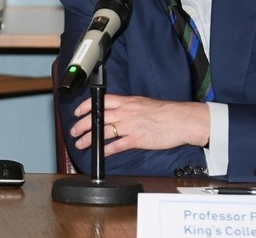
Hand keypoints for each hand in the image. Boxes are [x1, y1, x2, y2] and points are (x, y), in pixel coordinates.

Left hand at [69, 94, 209, 155]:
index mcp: (126, 101)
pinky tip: (99, 153)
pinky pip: (116, 145)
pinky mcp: (136, 139)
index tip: (77, 112)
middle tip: (74, 131)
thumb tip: (116, 111)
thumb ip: (127, 106)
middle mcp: (125, 112)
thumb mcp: (142, 103)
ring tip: (80, 144)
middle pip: (97, 117)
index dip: (85, 107)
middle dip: (81, 125)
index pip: (100, 101)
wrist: (182, 120)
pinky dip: (106, 150)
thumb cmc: (166, 112)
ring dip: (88, 139)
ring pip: (102, 131)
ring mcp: (130, 126)